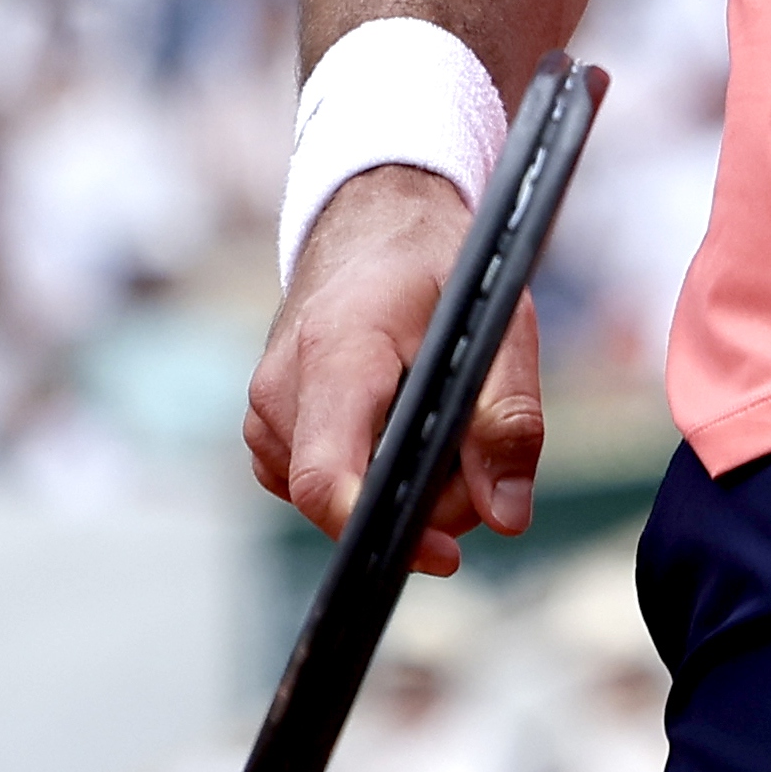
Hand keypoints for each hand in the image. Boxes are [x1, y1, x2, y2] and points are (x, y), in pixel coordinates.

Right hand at [243, 166, 541, 574]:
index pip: (327, 477)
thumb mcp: (496, 320)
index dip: (383, 530)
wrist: (370, 219)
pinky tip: (394, 424)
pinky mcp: (266, 429)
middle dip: (424, 498)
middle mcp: (280, 386)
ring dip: (399, 483)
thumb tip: (507, 517)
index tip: (447, 552)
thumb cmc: (435, 263)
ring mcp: (263, 411)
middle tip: (475, 445)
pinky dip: (369, 473)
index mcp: (335, 350)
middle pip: (346, 497)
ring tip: (435, 417)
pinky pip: (323, 486)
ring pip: (337, 499)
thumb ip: (507, 417)